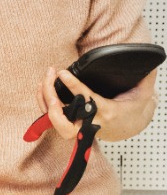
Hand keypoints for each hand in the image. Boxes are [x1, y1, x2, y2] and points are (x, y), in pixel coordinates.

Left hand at [36, 66, 157, 141]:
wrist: (127, 128)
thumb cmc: (131, 111)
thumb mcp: (142, 96)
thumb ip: (145, 80)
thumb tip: (151, 65)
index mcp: (106, 113)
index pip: (87, 101)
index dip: (73, 87)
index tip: (63, 73)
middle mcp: (89, 123)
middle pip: (63, 120)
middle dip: (51, 99)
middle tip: (50, 78)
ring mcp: (77, 126)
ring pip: (54, 121)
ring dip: (44, 99)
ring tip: (45, 78)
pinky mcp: (70, 125)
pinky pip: (51, 118)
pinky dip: (43, 103)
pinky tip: (43, 87)